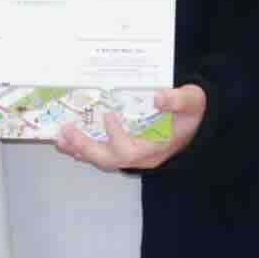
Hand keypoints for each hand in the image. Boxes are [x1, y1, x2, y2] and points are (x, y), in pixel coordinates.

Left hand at [52, 84, 208, 178]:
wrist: (199, 122)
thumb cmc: (194, 111)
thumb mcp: (192, 102)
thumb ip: (178, 100)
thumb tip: (159, 97)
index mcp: (157, 147)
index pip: (131, 150)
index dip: (117, 137)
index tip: (108, 116)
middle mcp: (144, 156)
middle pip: (111, 160)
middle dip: (87, 147)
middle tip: (67, 132)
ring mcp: (136, 156)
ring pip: (104, 160)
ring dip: (81, 150)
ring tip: (59, 139)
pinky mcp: (129, 150)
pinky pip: (104, 154)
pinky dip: (86, 148)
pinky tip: (71, 142)